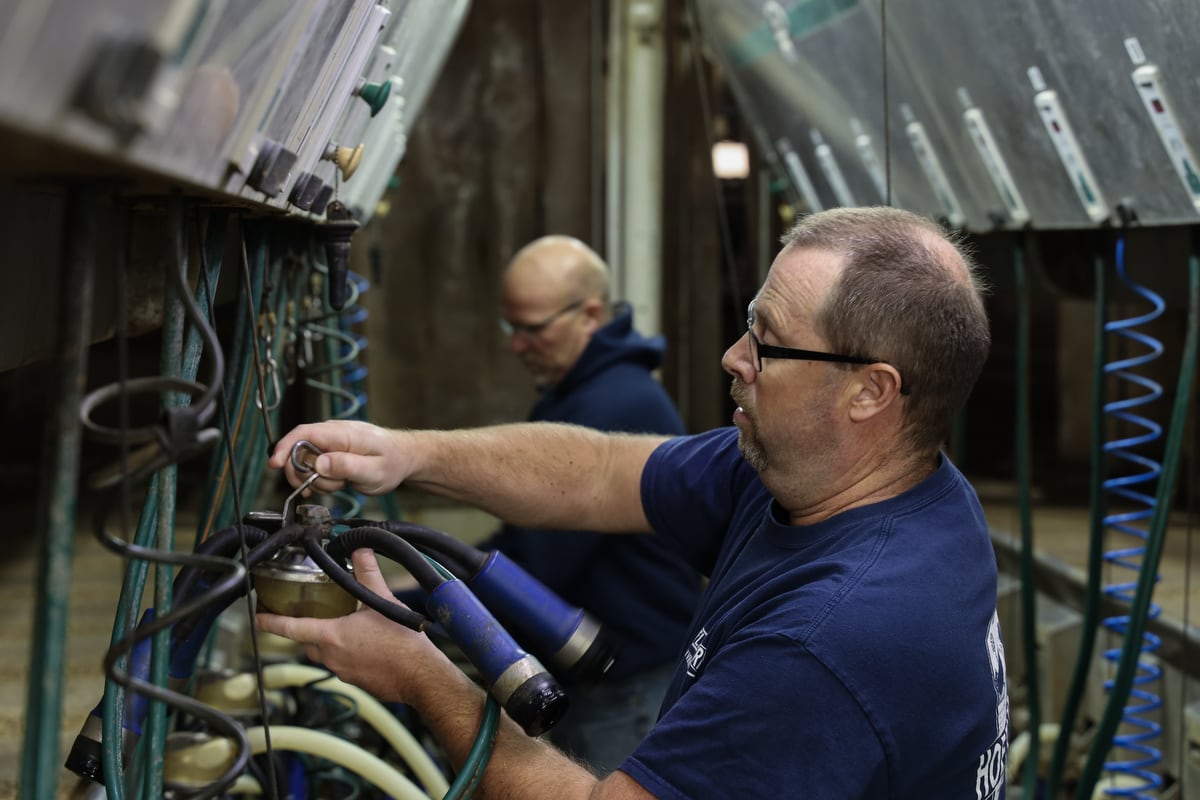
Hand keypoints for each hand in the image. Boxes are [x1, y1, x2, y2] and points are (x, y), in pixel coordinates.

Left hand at [255, 549, 448, 702]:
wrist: (420, 675)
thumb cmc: (402, 643)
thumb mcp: (382, 601)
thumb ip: (368, 573)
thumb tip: (360, 551)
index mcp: (332, 636)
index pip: (291, 628)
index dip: (271, 622)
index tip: (258, 617)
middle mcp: (332, 657)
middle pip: (306, 642)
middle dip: (303, 629)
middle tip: (306, 615)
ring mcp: (342, 672)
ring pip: (324, 654)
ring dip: (327, 641)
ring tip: (341, 625)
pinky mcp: (355, 681)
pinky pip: (341, 665)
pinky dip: (345, 653)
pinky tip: (363, 644)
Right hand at [269, 420, 410, 495]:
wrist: (403, 459)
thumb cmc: (393, 462)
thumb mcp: (373, 470)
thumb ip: (347, 466)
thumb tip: (320, 463)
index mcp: (341, 433)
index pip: (303, 433)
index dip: (285, 447)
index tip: (274, 464)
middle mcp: (333, 434)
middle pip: (298, 451)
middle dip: (303, 473)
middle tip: (321, 486)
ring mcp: (331, 443)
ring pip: (305, 463)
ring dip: (316, 480)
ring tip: (340, 484)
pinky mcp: (331, 454)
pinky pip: (314, 467)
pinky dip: (318, 480)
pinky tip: (332, 485)